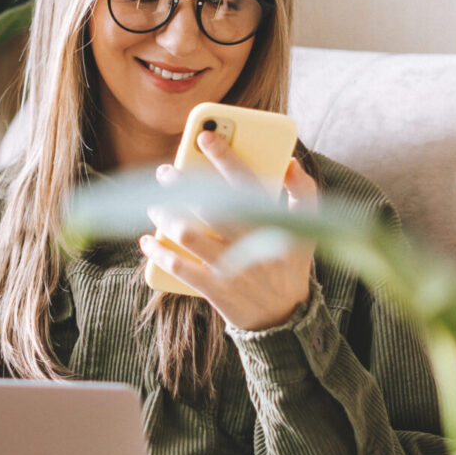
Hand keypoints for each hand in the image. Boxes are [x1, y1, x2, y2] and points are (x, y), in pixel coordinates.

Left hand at [140, 131, 319, 332]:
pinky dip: (159, 252)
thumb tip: (290, 161)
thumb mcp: (308, 228)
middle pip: (208, 205)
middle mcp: (249, 243)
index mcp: (271, 222)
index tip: (204, 136)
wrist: (285, 318)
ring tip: (153, 204)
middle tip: (165, 172)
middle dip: (182, 183)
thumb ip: (303, 191)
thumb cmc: (290, 262)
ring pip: (188, 234)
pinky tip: (147, 239)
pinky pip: (179, 267)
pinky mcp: (214, 289)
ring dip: (165, 215)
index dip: (224, 156)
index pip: (245, 181)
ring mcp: (230, 267)